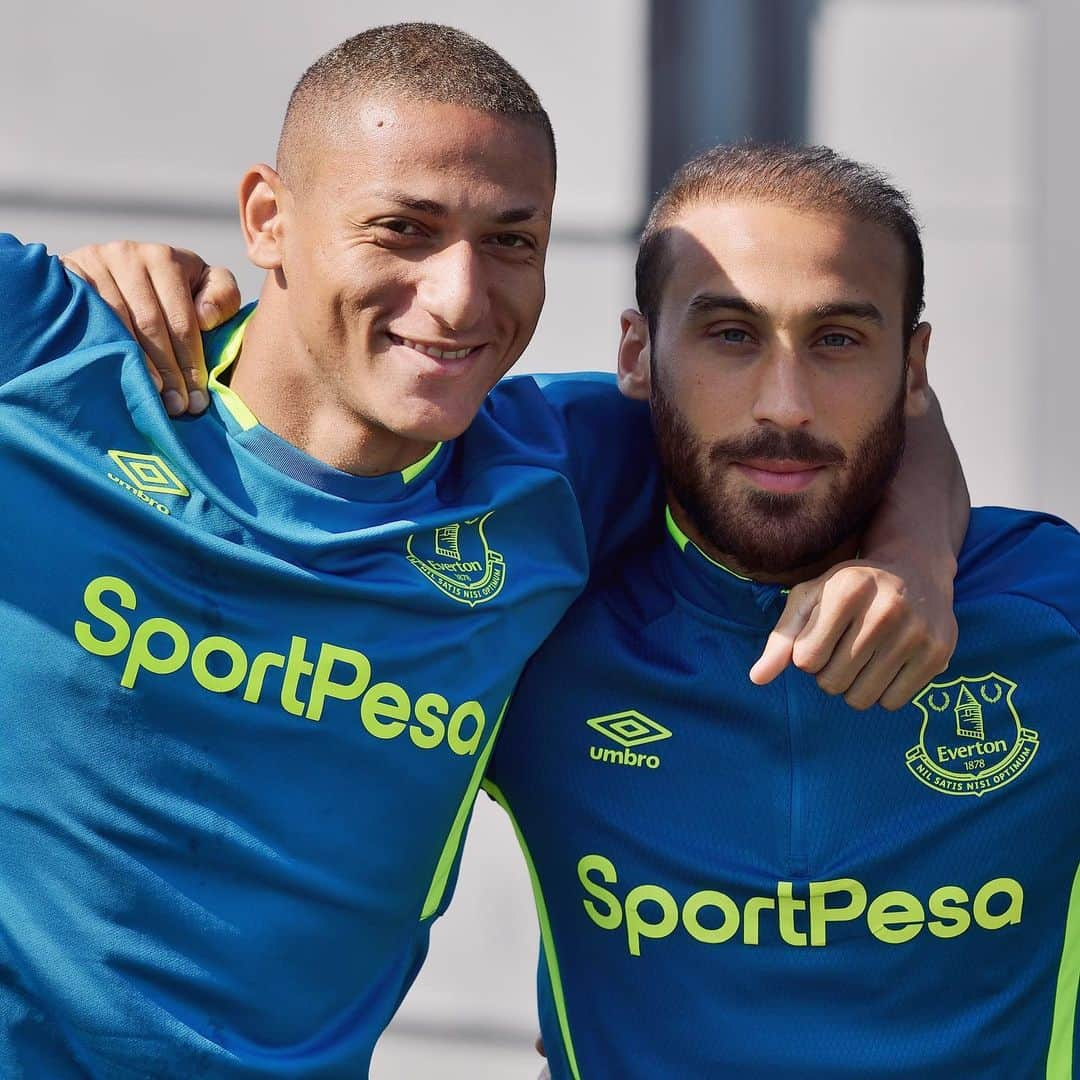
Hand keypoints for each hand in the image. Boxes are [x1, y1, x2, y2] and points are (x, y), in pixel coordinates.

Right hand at [62, 242, 240, 415]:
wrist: (109, 270)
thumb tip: (205, 317)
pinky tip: (117, 377)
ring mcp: (94, 263)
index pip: (183, 321)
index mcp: (167, 259)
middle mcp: (128, 255)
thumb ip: (222, 296)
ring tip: (151, 399)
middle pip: (151, 326)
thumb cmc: (171, 289)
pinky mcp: (68, 274)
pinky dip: (105, 352)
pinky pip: (89, 320)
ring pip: (119, 326)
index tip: (199, 399)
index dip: (192, 363)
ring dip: (137, 368)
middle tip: (177, 407)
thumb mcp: (202, 285)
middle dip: (168, 372)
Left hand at [749, 556, 956, 710]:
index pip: (805, 659)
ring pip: (861, 698)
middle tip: (844, 649)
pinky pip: (892, 702)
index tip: (820, 639)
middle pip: (831, 683)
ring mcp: (915, 633)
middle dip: (829, 673)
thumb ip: (781, 638)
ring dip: (854, 687)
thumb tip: (757, 679)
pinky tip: (887, 664)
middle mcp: (885, 611)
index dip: (807, 656)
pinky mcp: (938, 654)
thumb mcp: (811, 598)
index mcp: (847, 591)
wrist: (915, 569)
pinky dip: (883, 693)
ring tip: (863, 658)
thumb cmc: (850, 588)